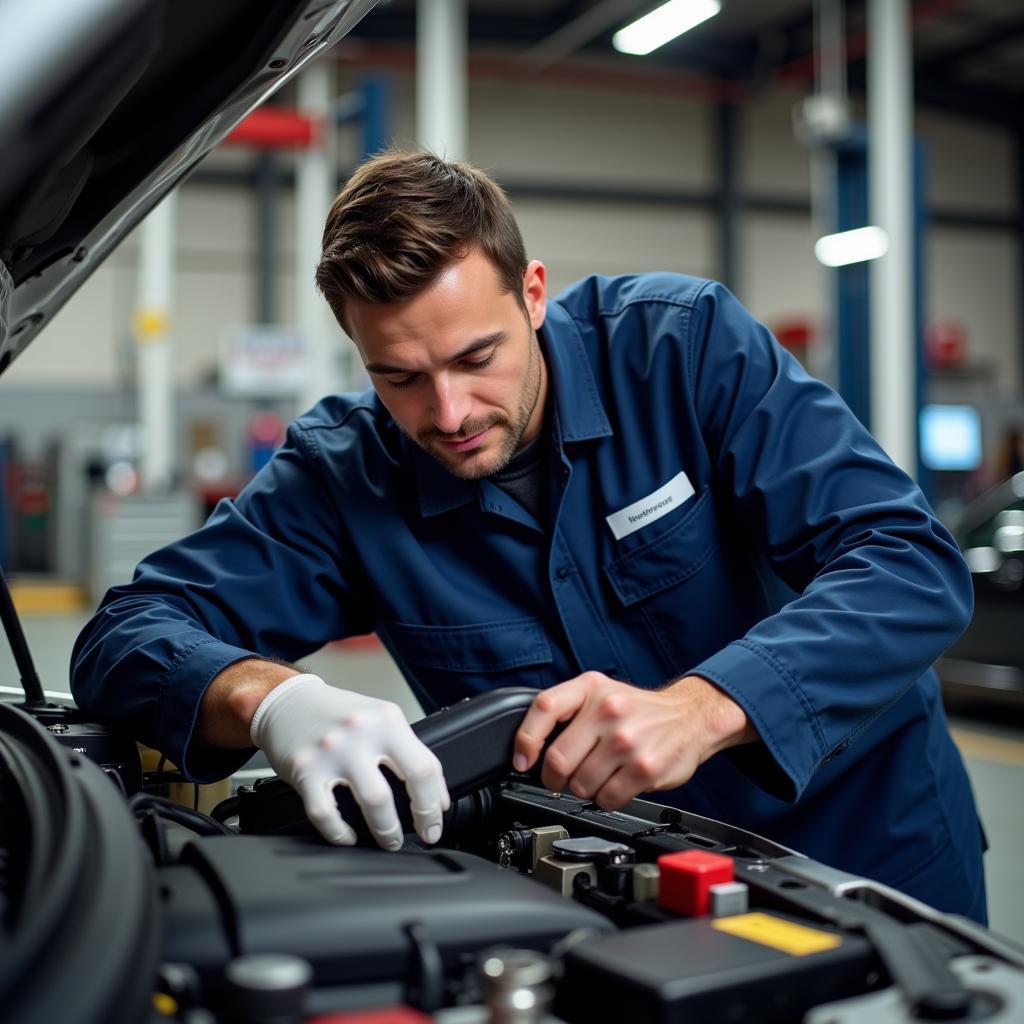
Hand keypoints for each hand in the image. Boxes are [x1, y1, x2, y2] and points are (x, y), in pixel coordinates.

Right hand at [249, 673, 449, 849]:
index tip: (436, 818)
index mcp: (386, 719)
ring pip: (370, 803)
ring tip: (390, 839)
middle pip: (400, 787)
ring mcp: (331, 751)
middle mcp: (361, 732)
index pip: (424, 765)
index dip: (435, 800)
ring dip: (385, 830)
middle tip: (422, 833)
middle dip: (418, 819)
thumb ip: (404, 748)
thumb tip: (433, 793)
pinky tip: (348, 836)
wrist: (287, 700)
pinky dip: (340, 833)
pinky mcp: (304, 769)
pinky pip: (325, 813)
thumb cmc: (338, 713)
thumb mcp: (379, 718)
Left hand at [513, 672, 754, 810]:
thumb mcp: (601, 692)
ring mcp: (627, 740)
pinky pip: (606, 799)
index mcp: (591, 688)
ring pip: (580, 785)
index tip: (523, 761)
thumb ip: (567, 710)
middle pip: (557, 759)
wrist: (691, 716)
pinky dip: (606, 799)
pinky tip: (616, 784)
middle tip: (561, 779)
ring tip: (599, 775)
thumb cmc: (639, 709)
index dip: (525, 739)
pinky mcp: (644, 768)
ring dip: (584, 789)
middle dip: (553, 778)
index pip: (544, 708)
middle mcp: (608, 710)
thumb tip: (530, 746)